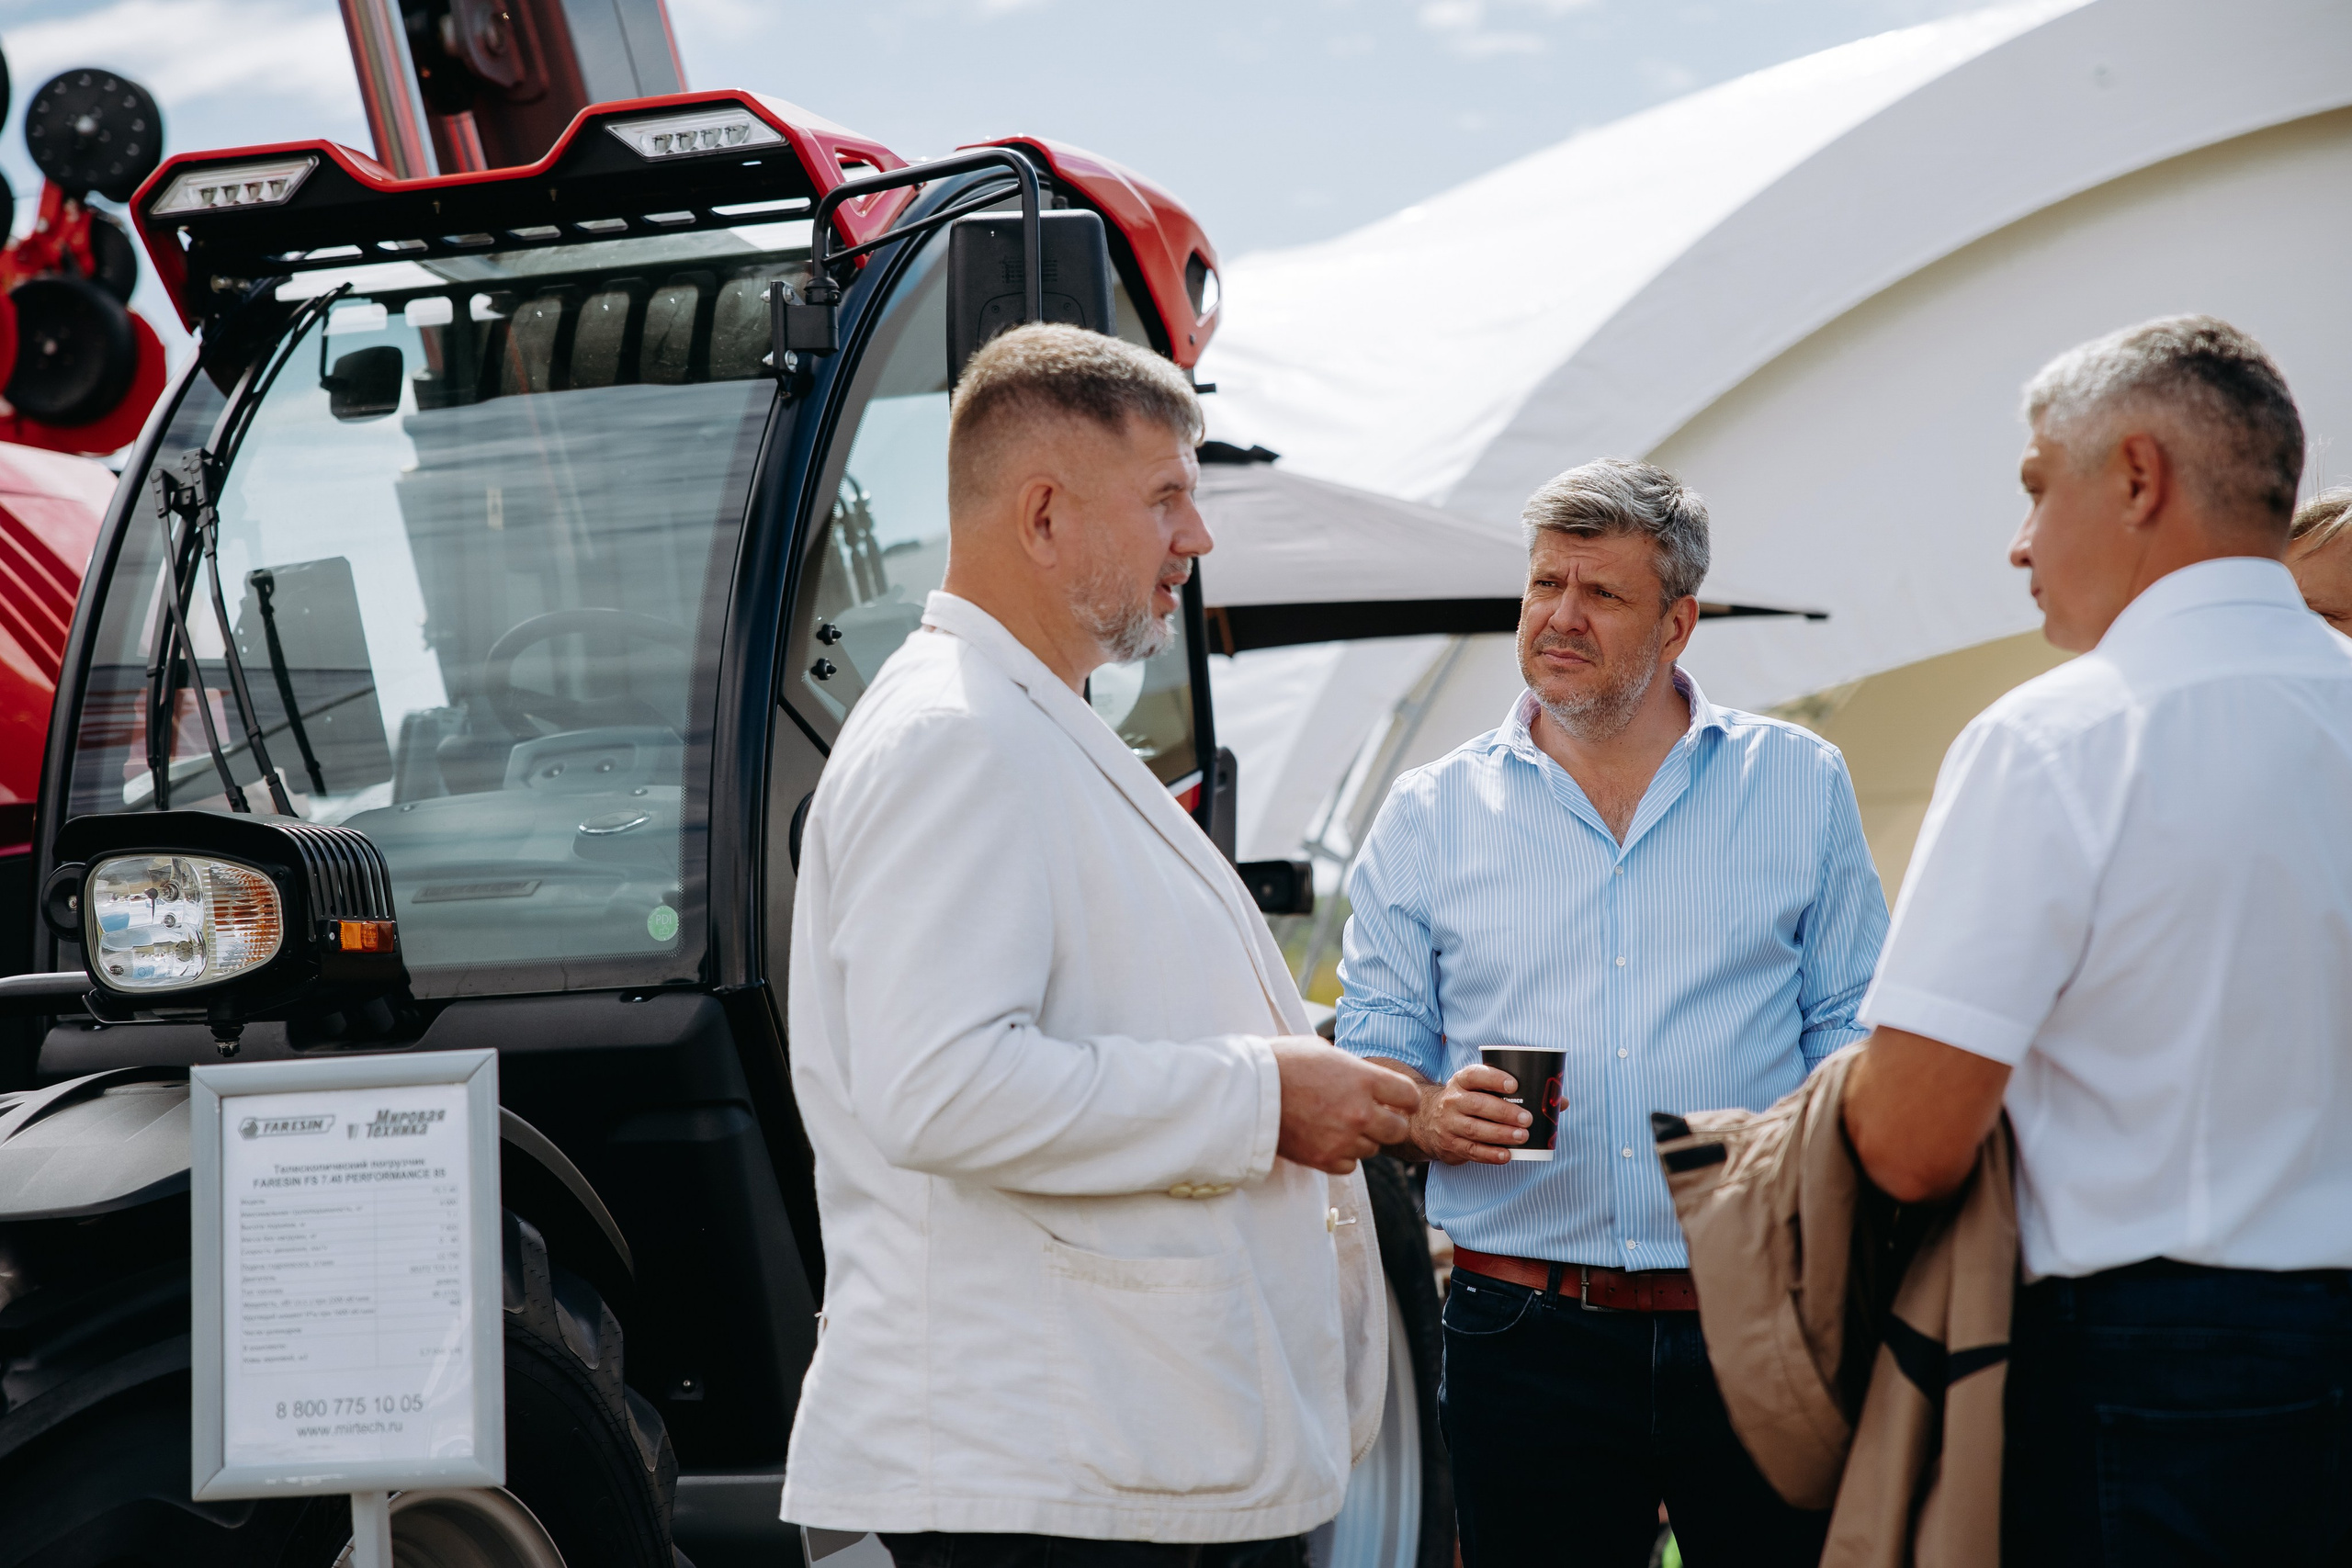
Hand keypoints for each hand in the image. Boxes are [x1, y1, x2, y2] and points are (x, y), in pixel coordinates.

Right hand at [1272, 1038, 1418, 1173]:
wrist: (1249, 1090)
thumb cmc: (1283, 1063)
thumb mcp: (1325, 1051)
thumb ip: (1353, 1069)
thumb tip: (1364, 1077)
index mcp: (1364, 1080)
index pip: (1407, 1096)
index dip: (1405, 1099)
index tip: (1400, 1101)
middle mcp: (1360, 1112)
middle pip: (1398, 1130)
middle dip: (1390, 1123)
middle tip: (1374, 1117)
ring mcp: (1343, 1139)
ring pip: (1372, 1149)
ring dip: (1362, 1139)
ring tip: (1339, 1125)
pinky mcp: (1324, 1159)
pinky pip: (1350, 1166)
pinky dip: (1343, 1156)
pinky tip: (1328, 1140)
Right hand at [1409, 1062, 1539, 1165]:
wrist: (1426, 1121)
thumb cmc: (1468, 1101)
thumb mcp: (1482, 1089)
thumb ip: (1517, 1093)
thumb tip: (1562, 1101)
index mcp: (1462, 1080)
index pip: (1475, 1075)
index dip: (1494, 1079)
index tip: (1514, 1085)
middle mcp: (1453, 1100)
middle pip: (1477, 1104)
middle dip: (1504, 1112)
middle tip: (1527, 1119)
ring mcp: (1449, 1124)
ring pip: (1474, 1129)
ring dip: (1500, 1134)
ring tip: (1522, 1137)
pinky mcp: (1451, 1145)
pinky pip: (1471, 1150)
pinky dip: (1490, 1154)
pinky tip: (1507, 1155)